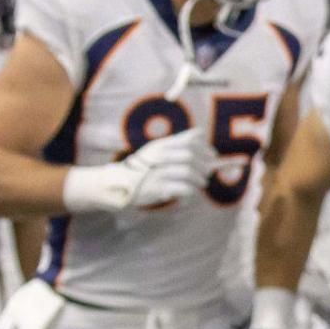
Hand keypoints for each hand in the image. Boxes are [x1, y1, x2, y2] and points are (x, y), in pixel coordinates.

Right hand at [64, 129, 213, 212]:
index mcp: (161, 145)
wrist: (117, 184)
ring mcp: (157, 172)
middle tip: (207, 173)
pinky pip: (183, 189)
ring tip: (200, 184)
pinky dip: (190, 192)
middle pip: (191, 156)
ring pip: (188, 173)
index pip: (190, 141)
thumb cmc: (143, 167)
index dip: (205, 149)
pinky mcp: (157, 188)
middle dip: (204, 165)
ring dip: (199, 180)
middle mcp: (159, 156)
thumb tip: (201, 134)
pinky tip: (189, 194)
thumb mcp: (157, 149)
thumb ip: (178, 141)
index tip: (212, 156)